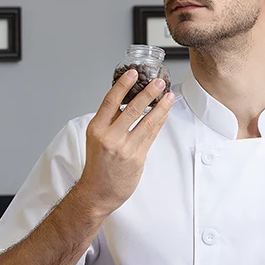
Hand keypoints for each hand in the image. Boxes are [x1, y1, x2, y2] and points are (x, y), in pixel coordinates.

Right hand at [77, 70, 174, 215]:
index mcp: (96, 129)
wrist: (98, 192)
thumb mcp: (96, 139)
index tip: (132, 73)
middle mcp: (109, 137)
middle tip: (158, 82)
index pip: (110, 101)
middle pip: (132, 108)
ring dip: (160, 107)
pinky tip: (165, 114)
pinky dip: (159, 122)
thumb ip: (110, 121)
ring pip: (146, 122)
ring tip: (169, 96)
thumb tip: (127, 102)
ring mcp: (124, 148)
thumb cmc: (98, 166)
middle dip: (148, 93)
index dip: (122, 85)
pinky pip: (151, 136)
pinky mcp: (137, 158)